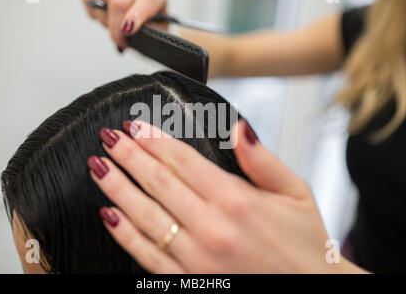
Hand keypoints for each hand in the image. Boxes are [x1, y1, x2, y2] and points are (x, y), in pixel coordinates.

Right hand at [81, 0, 167, 50]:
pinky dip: (93, 12)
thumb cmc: (152, 31)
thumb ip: (150, 34)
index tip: (127, 30)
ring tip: (114, 28)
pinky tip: (104, 19)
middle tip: (120, 42)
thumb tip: (132, 31)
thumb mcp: (157, 37)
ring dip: (105, 18)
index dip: (135, 15)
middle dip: (116, 28)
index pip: (148, 0)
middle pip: (119, 2)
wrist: (145, 27)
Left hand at [88, 120, 365, 272]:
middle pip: (158, 182)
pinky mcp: (190, 281)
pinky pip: (148, 255)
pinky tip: (108, 214)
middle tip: (109, 138)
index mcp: (237, 201)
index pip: (183, 160)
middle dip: (129, 156)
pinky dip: (125, 234)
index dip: (154, 140)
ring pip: (146, 215)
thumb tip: (238, 128)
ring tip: (99, 167)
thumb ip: (262, 160)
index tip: (135, 127)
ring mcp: (197, 258)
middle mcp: (212, 228)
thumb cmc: (306, 246)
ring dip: (118, 188)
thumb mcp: (296, 193)